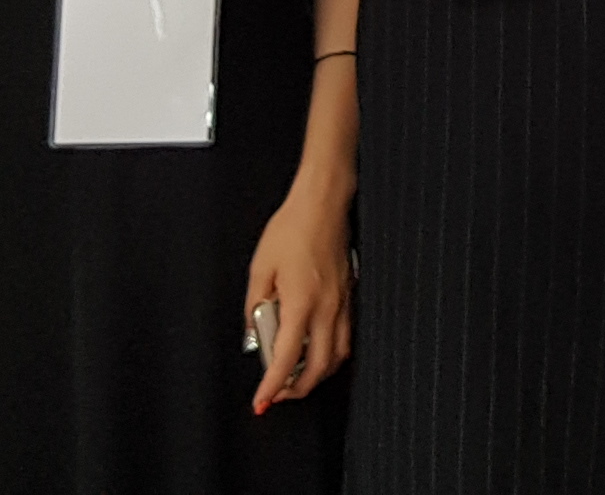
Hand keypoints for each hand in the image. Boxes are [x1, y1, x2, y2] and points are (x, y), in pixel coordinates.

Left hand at [245, 187, 353, 411]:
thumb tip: (255, 334)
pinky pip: (345, 337)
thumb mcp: (260, 268)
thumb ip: (255, 306)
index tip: (262, 401)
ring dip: (317, 374)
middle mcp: (327, 308)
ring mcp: (343, 303)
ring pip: (338, 356)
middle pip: (319, 367)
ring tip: (296, 377)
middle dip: (298, 389)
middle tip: (278, 393)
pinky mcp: (349, 296)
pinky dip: (331, 353)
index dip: (273, 386)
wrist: (322, 205)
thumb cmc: (292, 229)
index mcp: (301, 302)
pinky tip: (317, 350)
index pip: (287, 358)